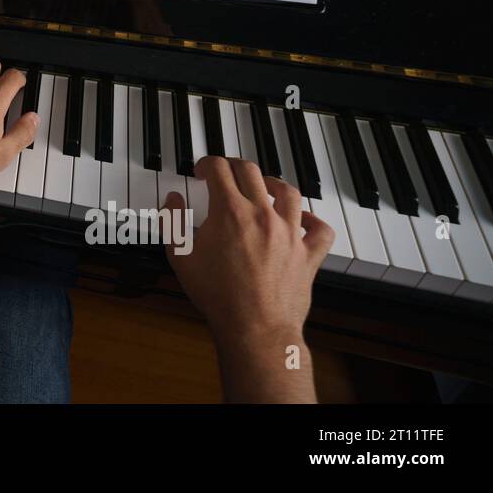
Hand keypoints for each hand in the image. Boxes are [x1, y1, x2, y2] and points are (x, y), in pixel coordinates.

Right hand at [164, 156, 333, 349]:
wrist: (254, 328)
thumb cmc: (217, 296)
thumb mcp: (180, 256)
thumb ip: (172, 222)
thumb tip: (172, 200)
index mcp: (230, 212)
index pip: (219, 169)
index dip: (206, 164)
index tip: (201, 171)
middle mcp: (263, 215)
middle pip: (251, 172)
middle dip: (233, 166)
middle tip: (224, 173)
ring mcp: (289, 233)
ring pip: (288, 192)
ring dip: (272, 183)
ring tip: (263, 185)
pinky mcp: (308, 254)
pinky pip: (320, 229)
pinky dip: (313, 219)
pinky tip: (303, 218)